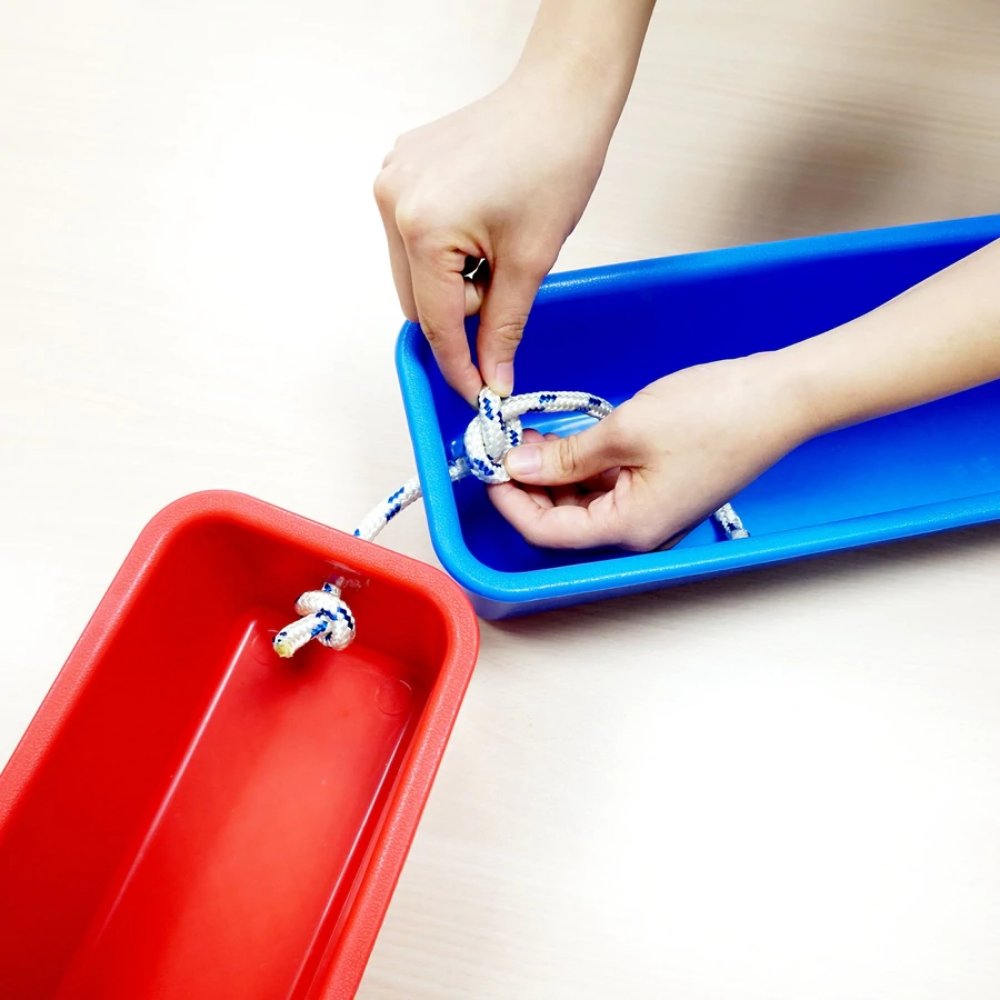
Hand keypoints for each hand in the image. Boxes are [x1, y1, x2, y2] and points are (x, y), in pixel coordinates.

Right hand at [374, 72, 611, 402]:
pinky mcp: (399, 169)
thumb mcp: (531, 260)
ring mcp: (391, 180)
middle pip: (417, 300)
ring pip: (414, 273)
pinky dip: (445, 250)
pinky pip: (413, 237)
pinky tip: (480, 224)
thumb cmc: (555, 162)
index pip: (436, 322)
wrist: (559, 96)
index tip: (478, 395)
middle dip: (461, 311)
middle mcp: (393, 201)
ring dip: (453, 282)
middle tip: (505, 287)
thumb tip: (492, 378)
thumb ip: (503, 328)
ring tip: (495, 246)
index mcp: (423, 226)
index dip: (459, 366)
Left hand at [489, 352, 812, 550]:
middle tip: (504, 443)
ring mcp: (651, 509)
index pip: (547, 531)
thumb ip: (567, 454)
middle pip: (563, 519)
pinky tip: (565, 436)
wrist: (781, 397)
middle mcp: (638, 528)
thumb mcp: (627, 430)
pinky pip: (607, 484)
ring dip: (553, 471)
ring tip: (530, 433)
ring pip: (583, 500)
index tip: (488, 464)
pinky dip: (581, 463)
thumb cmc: (716, 415)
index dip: (510, 500)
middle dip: (528, 484)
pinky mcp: (660, 486)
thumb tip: (518, 465)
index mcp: (629, 526)